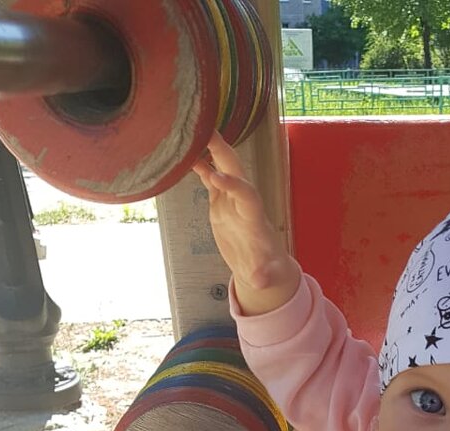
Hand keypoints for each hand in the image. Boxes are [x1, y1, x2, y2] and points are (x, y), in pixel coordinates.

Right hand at [193, 132, 300, 315]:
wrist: (261, 265)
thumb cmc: (265, 270)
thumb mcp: (264, 276)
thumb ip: (261, 276)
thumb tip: (259, 281)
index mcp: (254, 217)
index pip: (246, 195)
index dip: (232, 185)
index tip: (216, 177)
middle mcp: (244, 201)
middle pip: (236, 170)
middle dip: (222, 151)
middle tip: (205, 130)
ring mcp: (232, 198)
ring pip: (222, 166)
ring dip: (210, 149)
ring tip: (191, 130)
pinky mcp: (221, 201)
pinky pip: (211, 176)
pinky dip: (199, 164)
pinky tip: (184, 153)